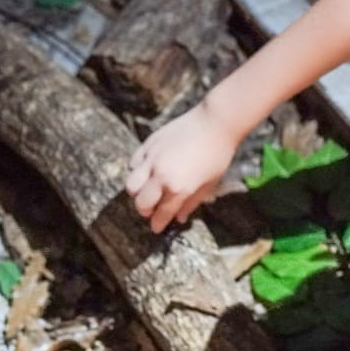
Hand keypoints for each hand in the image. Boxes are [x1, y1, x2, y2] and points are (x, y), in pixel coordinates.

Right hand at [126, 102, 238, 232]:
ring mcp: (152, 159)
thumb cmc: (218, 154)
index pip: (161, 214)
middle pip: (141, 203)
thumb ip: (191, 203)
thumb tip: (179, 218)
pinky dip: (138, 170)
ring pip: (131, 184)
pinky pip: (134, 162)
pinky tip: (148, 170)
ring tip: (148, 190)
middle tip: (152, 210)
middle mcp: (161, 176)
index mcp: (178, 188)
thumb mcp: (210, 184)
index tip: (157, 228)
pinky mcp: (149, 144)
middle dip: (145, 211)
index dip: (158, 224)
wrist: (216, 122)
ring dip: (137, 192)